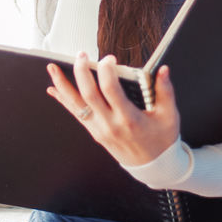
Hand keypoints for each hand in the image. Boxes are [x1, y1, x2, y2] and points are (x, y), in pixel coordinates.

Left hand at [46, 52, 180, 167]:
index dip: (106, 71)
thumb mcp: (169, 116)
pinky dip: (64, 99)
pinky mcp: (94, 131)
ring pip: (76, 104)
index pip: (111, 91)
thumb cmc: (162, 140)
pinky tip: (54, 89)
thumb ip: (165, 91)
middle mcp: (110, 124)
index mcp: (129, 119)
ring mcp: (99, 129)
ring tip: (52, 68)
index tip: (109, 59)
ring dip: (63, 85)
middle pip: (89, 95)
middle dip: (82, 72)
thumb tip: (163, 70)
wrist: (154, 166)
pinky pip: (76, 113)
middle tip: (81, 55)